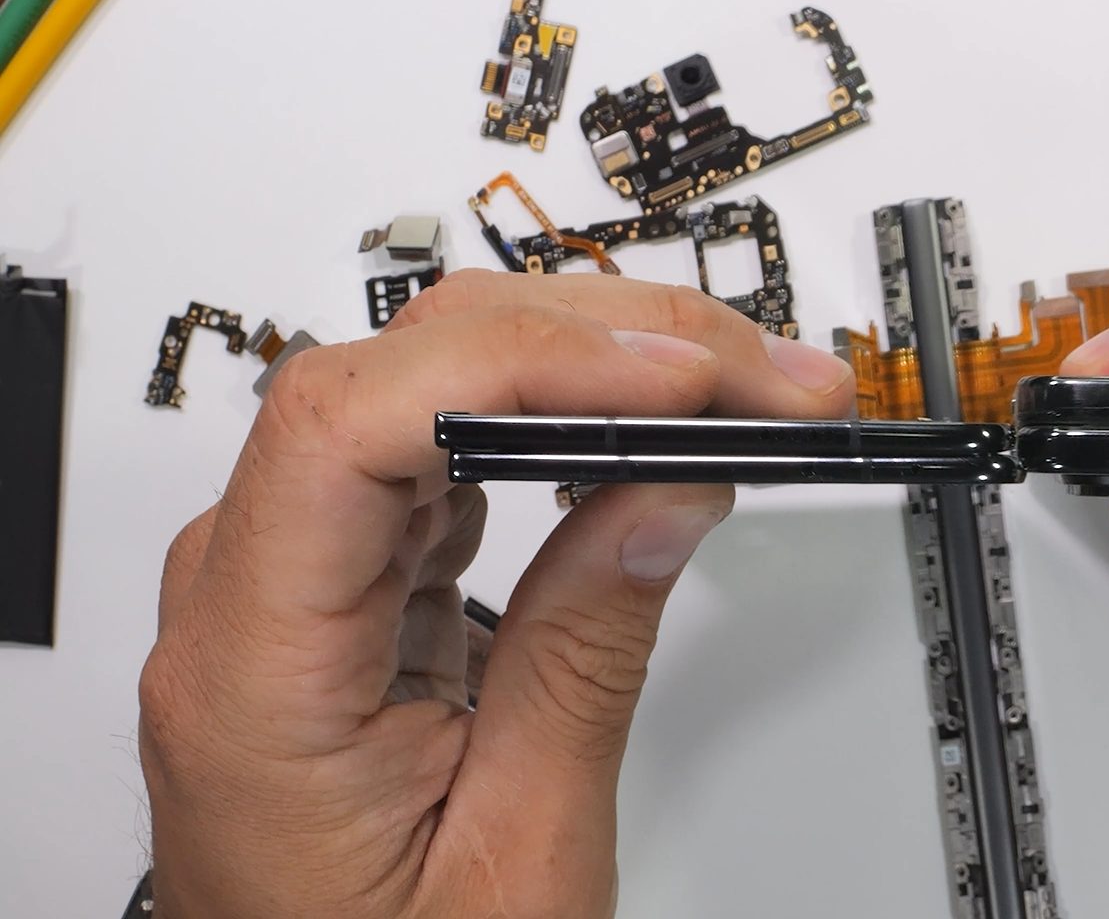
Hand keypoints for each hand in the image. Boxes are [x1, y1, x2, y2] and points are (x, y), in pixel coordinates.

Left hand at [139, 271, 854, 917]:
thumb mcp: (518, 855)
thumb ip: (586, 660)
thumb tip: (666, 491)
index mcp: (255, 673)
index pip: (349, 426)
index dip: (521, 367)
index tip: (675, 384)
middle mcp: (251, 596)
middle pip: (408, 373)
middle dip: (606, 345)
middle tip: (764, 380)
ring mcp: (298, 575)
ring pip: (441, 387)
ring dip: (607, 370)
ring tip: (741, 394)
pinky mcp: (352, 576)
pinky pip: (452, 448)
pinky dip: (570, 421)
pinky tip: (651, 428)